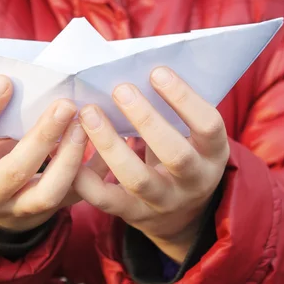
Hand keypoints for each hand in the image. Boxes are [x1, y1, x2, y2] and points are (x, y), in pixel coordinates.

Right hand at [0, 75, 88, 231]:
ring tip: (84, 127)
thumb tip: (31, 81)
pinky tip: (105, 149)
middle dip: (43, 136)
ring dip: (70, 158)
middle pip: (16, 170)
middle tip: (65, 105)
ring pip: (48, 193)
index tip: (5, 80)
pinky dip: (92, 172)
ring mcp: (18, 212)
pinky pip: (75, 197)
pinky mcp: (48, 215)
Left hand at [74, 67, 228, 262]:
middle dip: (146, 120)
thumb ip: (171, 110)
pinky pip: (108, 200)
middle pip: (176, 155)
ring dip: (111, 144)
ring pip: (138, 179)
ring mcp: (164, 202)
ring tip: (89, 114)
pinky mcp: (134, 215)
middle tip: (120, 89)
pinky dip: (86, 178)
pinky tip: (70, 151)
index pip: (208, 125)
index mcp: (214, 154)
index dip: (184, 99)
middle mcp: (194, 182)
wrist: (180, 215)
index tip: (156, 72)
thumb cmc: (179, 154)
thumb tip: (135, 67)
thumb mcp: (190, 136)